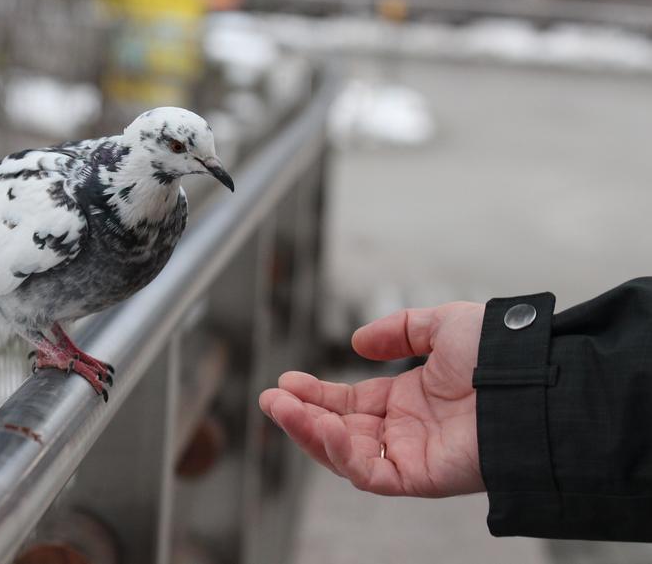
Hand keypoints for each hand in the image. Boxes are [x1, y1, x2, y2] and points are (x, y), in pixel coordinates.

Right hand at [259, 302, 485, 496]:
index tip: (286, 382)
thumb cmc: (497, 354)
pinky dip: (342, 454)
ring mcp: (411, 455)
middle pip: (339, 430)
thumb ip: (401, 329)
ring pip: (346, 455)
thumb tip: (358, 342)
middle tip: (270, 398)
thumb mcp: (442, 325)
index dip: (316, 393)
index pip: (349, 402)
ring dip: (309, 432)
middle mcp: (405, 430)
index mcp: (408, 399)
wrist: (531, 380)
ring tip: (280, 408)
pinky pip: (371, 473)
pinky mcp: (419, 477)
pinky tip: (324, 427)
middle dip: (301, 415)